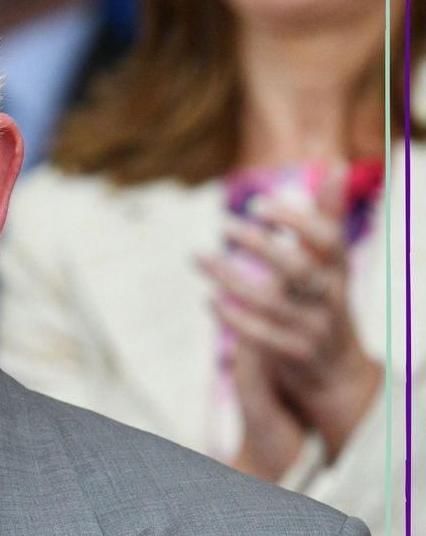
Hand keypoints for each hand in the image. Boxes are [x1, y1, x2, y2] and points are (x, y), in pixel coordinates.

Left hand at [199, 167, 381, 457]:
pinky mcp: (294, 355)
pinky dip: (234, 318)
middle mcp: (331, 297)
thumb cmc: (327, 299)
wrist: (337, 370)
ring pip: (270, 303)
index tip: (258, 203)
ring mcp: (313, 328)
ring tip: (196, 256)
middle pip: (297, 268)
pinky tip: (209, 300)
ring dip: (230, 278)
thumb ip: (330, 215)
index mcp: (340, 269)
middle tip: (223, 222)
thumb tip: (337, 165)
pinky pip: (262, 337)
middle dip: (260, 244)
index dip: (296, 219)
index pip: (328, 239)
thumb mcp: (333, 260)